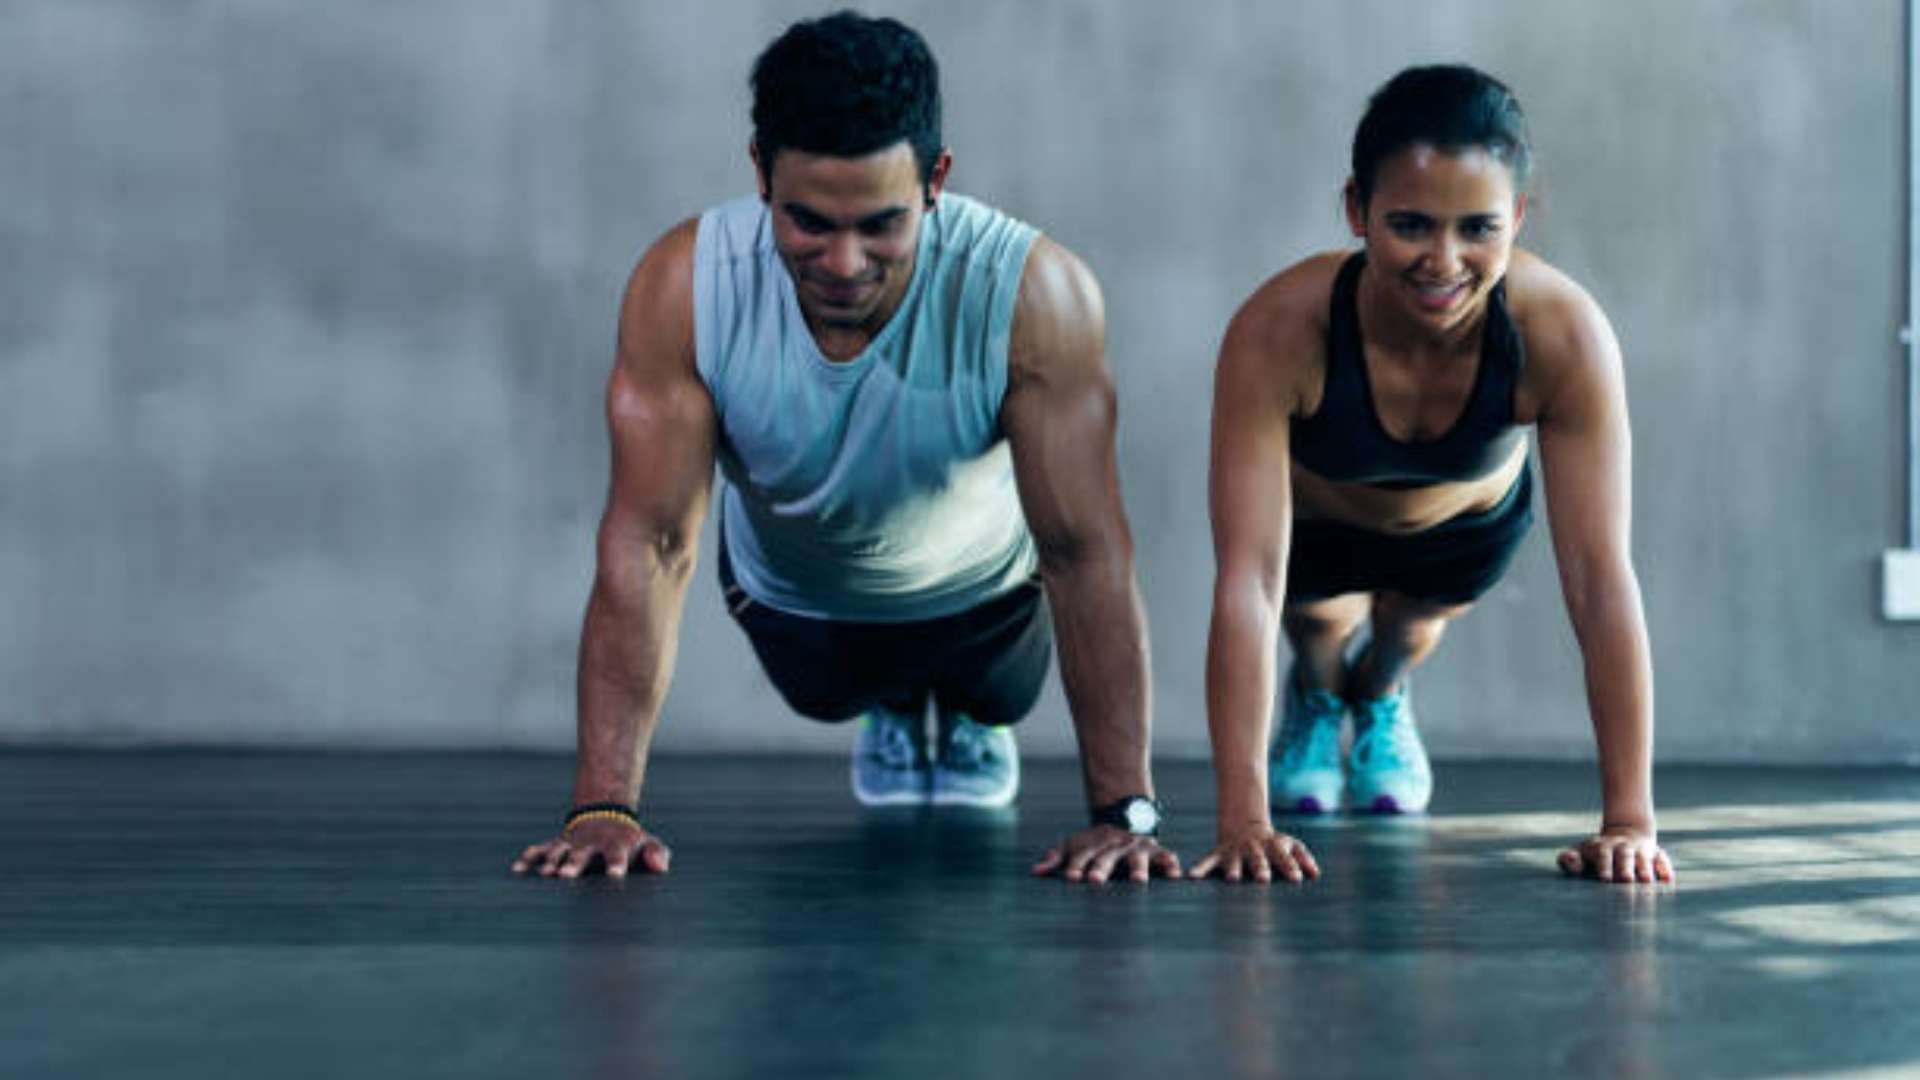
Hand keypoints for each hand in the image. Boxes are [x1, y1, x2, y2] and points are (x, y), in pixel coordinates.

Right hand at [511, 818, 670, 879]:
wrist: (607, 816)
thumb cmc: (631, 841)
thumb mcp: (649, 843)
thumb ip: (657, 854)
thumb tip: (661, 867)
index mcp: (616, 844)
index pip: (618, 854)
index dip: (617, 863)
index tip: (615, 874)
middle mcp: (591, 843)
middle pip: (583, 853)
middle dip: (575, 863)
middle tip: (567, 876)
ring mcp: (572, 842)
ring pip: (559, 850)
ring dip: (551, 861)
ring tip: (545, 874)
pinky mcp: (557, 845)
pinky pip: (540, 850)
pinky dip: (529, 858)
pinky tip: (518, 869)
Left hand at [1031, 825, 1181, 882]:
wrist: (1124, 816)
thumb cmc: (1094, 843)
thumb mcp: (1073, 845)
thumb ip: (1055, 858)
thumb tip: (1035, 872)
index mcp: (1093, 845)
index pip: (1081, 856)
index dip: (1076, 866)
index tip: (1071, 878)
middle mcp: (1114, 845)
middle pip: (1107, 858)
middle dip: (1102, 868)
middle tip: (1097, 881)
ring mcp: (1136, 847)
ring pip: (1136, 858)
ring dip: (1138, 868)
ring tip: (1137, 881)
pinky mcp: (1155, 851)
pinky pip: (1165, 857)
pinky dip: (1170, 864)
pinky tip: (1175, 874)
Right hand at [1187, 822, 1319, 882]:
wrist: (1245, 826)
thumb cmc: (1273, 843)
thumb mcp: (1290, 845)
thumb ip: (1303, 858)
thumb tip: (1315, 874)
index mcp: (1273, 847)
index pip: (1284, 858)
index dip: (1290, 867)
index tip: (1296, 879)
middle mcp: (1253, 848)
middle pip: (1258, 859)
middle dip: (1260, 868)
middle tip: (1264, 880)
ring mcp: (1235, 850)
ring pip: (1234, 860)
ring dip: (1233, 868)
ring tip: (1232, 879)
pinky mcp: (1219, 854)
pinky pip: (1208, 862)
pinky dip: (1200, 869)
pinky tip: (1192, 878)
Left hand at [1558, 826, 1672, 883]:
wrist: (1626, 832)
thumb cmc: (1598, 852)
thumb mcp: (1582, 852)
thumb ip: (1570, 859)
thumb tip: (1568, 859)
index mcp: (1603, 846)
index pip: (1603, 855)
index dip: (1604, 865)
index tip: (1603, 878)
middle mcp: (1623, 847)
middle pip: (1625, 856)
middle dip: (1625, 867)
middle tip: (1626, 880)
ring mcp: (1641, 850)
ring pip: (1644, 858)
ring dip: (1645, 868)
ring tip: (1646, 881)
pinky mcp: (1657, 854)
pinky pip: (1662, 859)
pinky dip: (1665, 867)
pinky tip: (1667, 878)